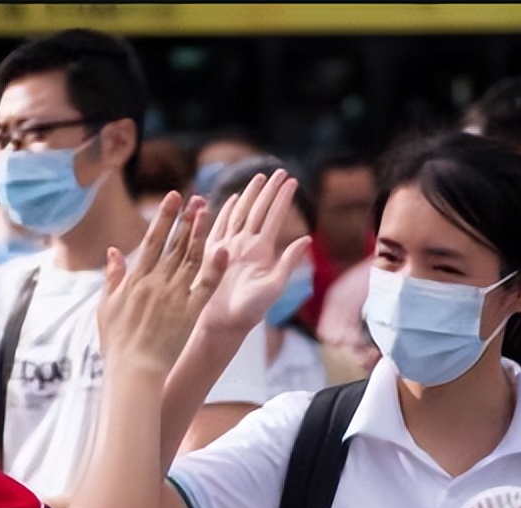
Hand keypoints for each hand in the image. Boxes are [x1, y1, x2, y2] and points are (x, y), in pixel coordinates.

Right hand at [97, 192, 226, 373]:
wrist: (133, 371)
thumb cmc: (117, 343)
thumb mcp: (105, 307)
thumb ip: (112, 278)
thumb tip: (113, 252)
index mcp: (136, 280)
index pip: (152, 241)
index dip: (165, 217)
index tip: (174, 197)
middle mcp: (156, 284)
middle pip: (175, 246)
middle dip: (187, 220)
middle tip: (199, 200)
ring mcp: (174, 298)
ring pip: (191, 260)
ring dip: (200, 235)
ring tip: (209, 215)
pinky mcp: (190, 314)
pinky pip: (205, 288)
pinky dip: (215, 269)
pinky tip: (223, 250)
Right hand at [192, 169, 311, 334]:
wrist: (224, 323)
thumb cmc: (250, 310)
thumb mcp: (275, 285)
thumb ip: (288, 261)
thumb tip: (307, 238)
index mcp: (262, 251)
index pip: (274, 217)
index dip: (283, 198)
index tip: (292, 180)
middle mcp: (247, 245)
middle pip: (259, 210)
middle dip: (269, 190)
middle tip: (280, 170)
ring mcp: (229, 247)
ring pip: (240, 213)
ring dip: (250, 195)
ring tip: (259, 177)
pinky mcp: (212, 253)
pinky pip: (219, 227)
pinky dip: (225, 211)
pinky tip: (233, 199)